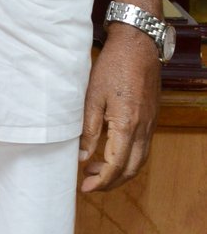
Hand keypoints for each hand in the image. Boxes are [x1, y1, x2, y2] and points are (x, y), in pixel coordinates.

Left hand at [78, 25, 159, 192]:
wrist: (138, 45)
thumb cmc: (113, 66)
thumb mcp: (92, 96)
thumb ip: (88, 129)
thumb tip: (82, 156)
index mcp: (127, 125)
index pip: (116, 165)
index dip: (101, 181)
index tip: (85, 188)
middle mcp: (143, 129)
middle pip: (131, 169)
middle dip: (111, 182)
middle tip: (89, 183)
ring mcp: (150, 124)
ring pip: (139, 160)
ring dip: (120, 171)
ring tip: (96, 170)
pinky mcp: (151, 117)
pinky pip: (143, 147)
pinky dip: (128, 158)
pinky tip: (112, 152)